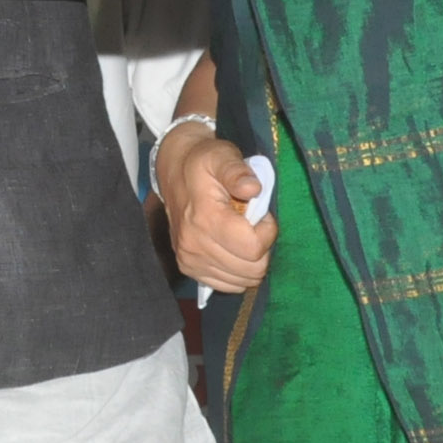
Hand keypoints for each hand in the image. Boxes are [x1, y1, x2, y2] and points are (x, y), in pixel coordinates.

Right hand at [157, 123, 275, 291]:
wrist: (174, 170)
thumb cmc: (203, 162)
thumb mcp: (221, 156)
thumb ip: (237, 171)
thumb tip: (253, 189)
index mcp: (204, 219)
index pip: (253, 248)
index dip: (267, 231)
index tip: (261, 213)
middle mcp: (194, 246)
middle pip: (251, 269)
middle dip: (261, 247)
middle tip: (253, 224)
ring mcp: (190, 260)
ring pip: (243, 281)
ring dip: (250, 260)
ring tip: (241, 234)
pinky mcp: (189, 268)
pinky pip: (228, 285)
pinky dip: (238, 271)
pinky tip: (233, 248)